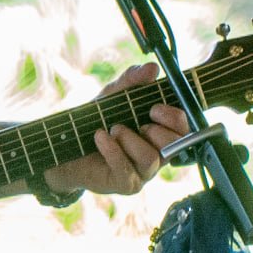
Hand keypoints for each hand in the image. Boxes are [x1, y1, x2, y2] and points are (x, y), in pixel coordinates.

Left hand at [42, 63, 190, 197]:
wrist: (66, 147)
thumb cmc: (96, 122)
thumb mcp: (112, 97)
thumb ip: (131, 82)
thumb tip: (151, 68)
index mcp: (161, 134)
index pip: (185, 129)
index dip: (174, 118)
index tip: (154, 107)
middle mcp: (158, 154)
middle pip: (176, 145)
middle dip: (155, 130)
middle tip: (136, 123)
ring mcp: (144, 172)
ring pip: (151, 158)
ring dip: (129, 139)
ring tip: (113, 129)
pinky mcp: (127, 184)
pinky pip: (127, 169)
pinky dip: (112, 149)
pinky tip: (100, 137)